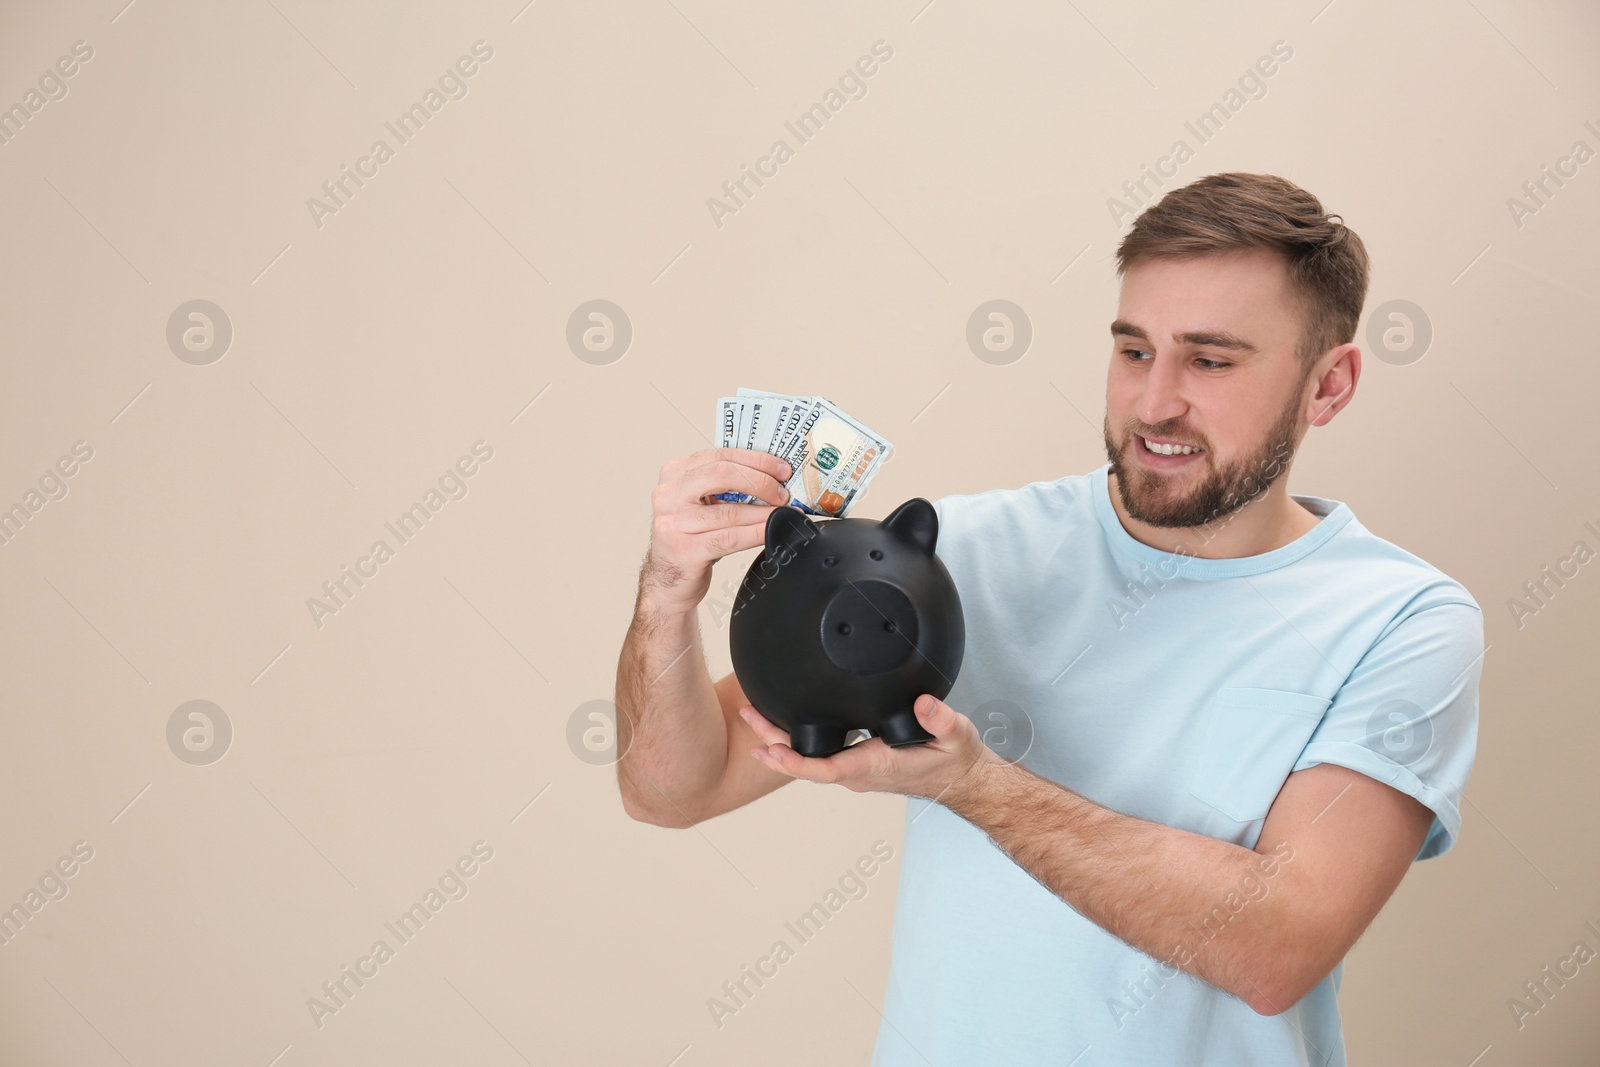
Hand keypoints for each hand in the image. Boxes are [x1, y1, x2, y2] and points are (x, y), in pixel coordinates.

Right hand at [642, 447, 793, 613]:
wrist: (668, 579)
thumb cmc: (688, 538)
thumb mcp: (700, 504)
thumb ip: (725, 487)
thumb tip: (770, 478)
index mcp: (675, 474)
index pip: (720, 455)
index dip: (756, 460)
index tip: (780, 468)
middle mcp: (669, 494)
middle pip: (723, 474)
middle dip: (761, 481)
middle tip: (782, 492)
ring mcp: (674, 523)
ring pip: (730, 511)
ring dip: (764, 511)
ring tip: (783, 512)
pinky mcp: (686, 550)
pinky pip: (730, 538)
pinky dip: (755, 533)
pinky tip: (770, 531)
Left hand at [739, 695, 999, 805]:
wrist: (962, 779)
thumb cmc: (955, 760)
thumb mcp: (957, 735)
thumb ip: (942, 719)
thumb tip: (923, 704)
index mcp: (875, 766)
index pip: (827, 769)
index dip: (797, 763)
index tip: (773, 749)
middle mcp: (859, 772)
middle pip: (806, 764)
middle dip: (774, 743)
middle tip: (747, 717)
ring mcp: (856, 769)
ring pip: (810, 761)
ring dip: (781, 742)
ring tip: (754, 717)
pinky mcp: (857, 762)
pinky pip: (820, 757)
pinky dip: (797, 744)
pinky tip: (783, 727)